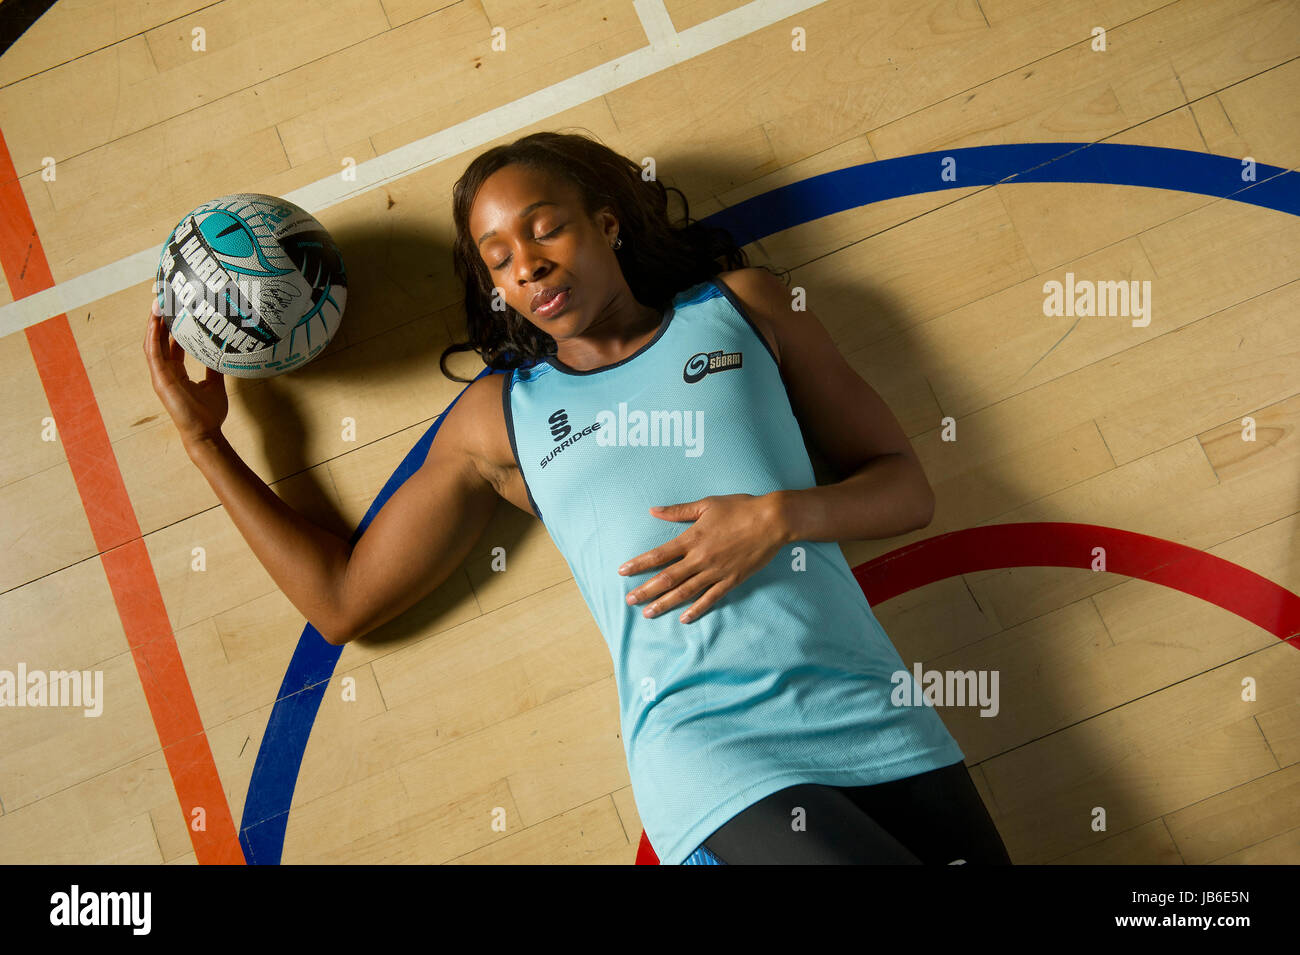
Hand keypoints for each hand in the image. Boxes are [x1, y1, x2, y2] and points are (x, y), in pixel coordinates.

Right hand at [143, 299, 228, 445]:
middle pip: (159, 339)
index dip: (171, 325)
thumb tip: (222, 352)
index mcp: (176, 371)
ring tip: (157, 303)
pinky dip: (153, 337)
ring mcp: (161, 375)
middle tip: (163, 298)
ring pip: (153, 343)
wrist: (206, 432)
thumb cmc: (209, 413)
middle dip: (160, 319)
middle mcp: (166, 371)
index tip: (176, 307)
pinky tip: (155, 322)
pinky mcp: (160, 380)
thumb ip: (214, 367)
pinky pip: (153, 354)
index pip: (171, 343)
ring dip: (153, 323)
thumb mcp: (214, 383)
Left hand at [617, 493, 789, 623]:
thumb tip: (653, 510)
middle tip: (629, 600)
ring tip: (648, 613)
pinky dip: (696, 610)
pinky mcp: (731, 580)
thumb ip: (678, 511)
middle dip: (645, 591)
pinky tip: (684, 619)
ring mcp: (716, 571)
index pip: (658, 555)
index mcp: (692, 538)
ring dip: (664, 604)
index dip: (639, 564)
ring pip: (684, 592)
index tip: (622, 571)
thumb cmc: (739, 508)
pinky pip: (710, 598)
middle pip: (667, 578)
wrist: (772, 520)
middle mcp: (700, 558)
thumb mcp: (706, 505)